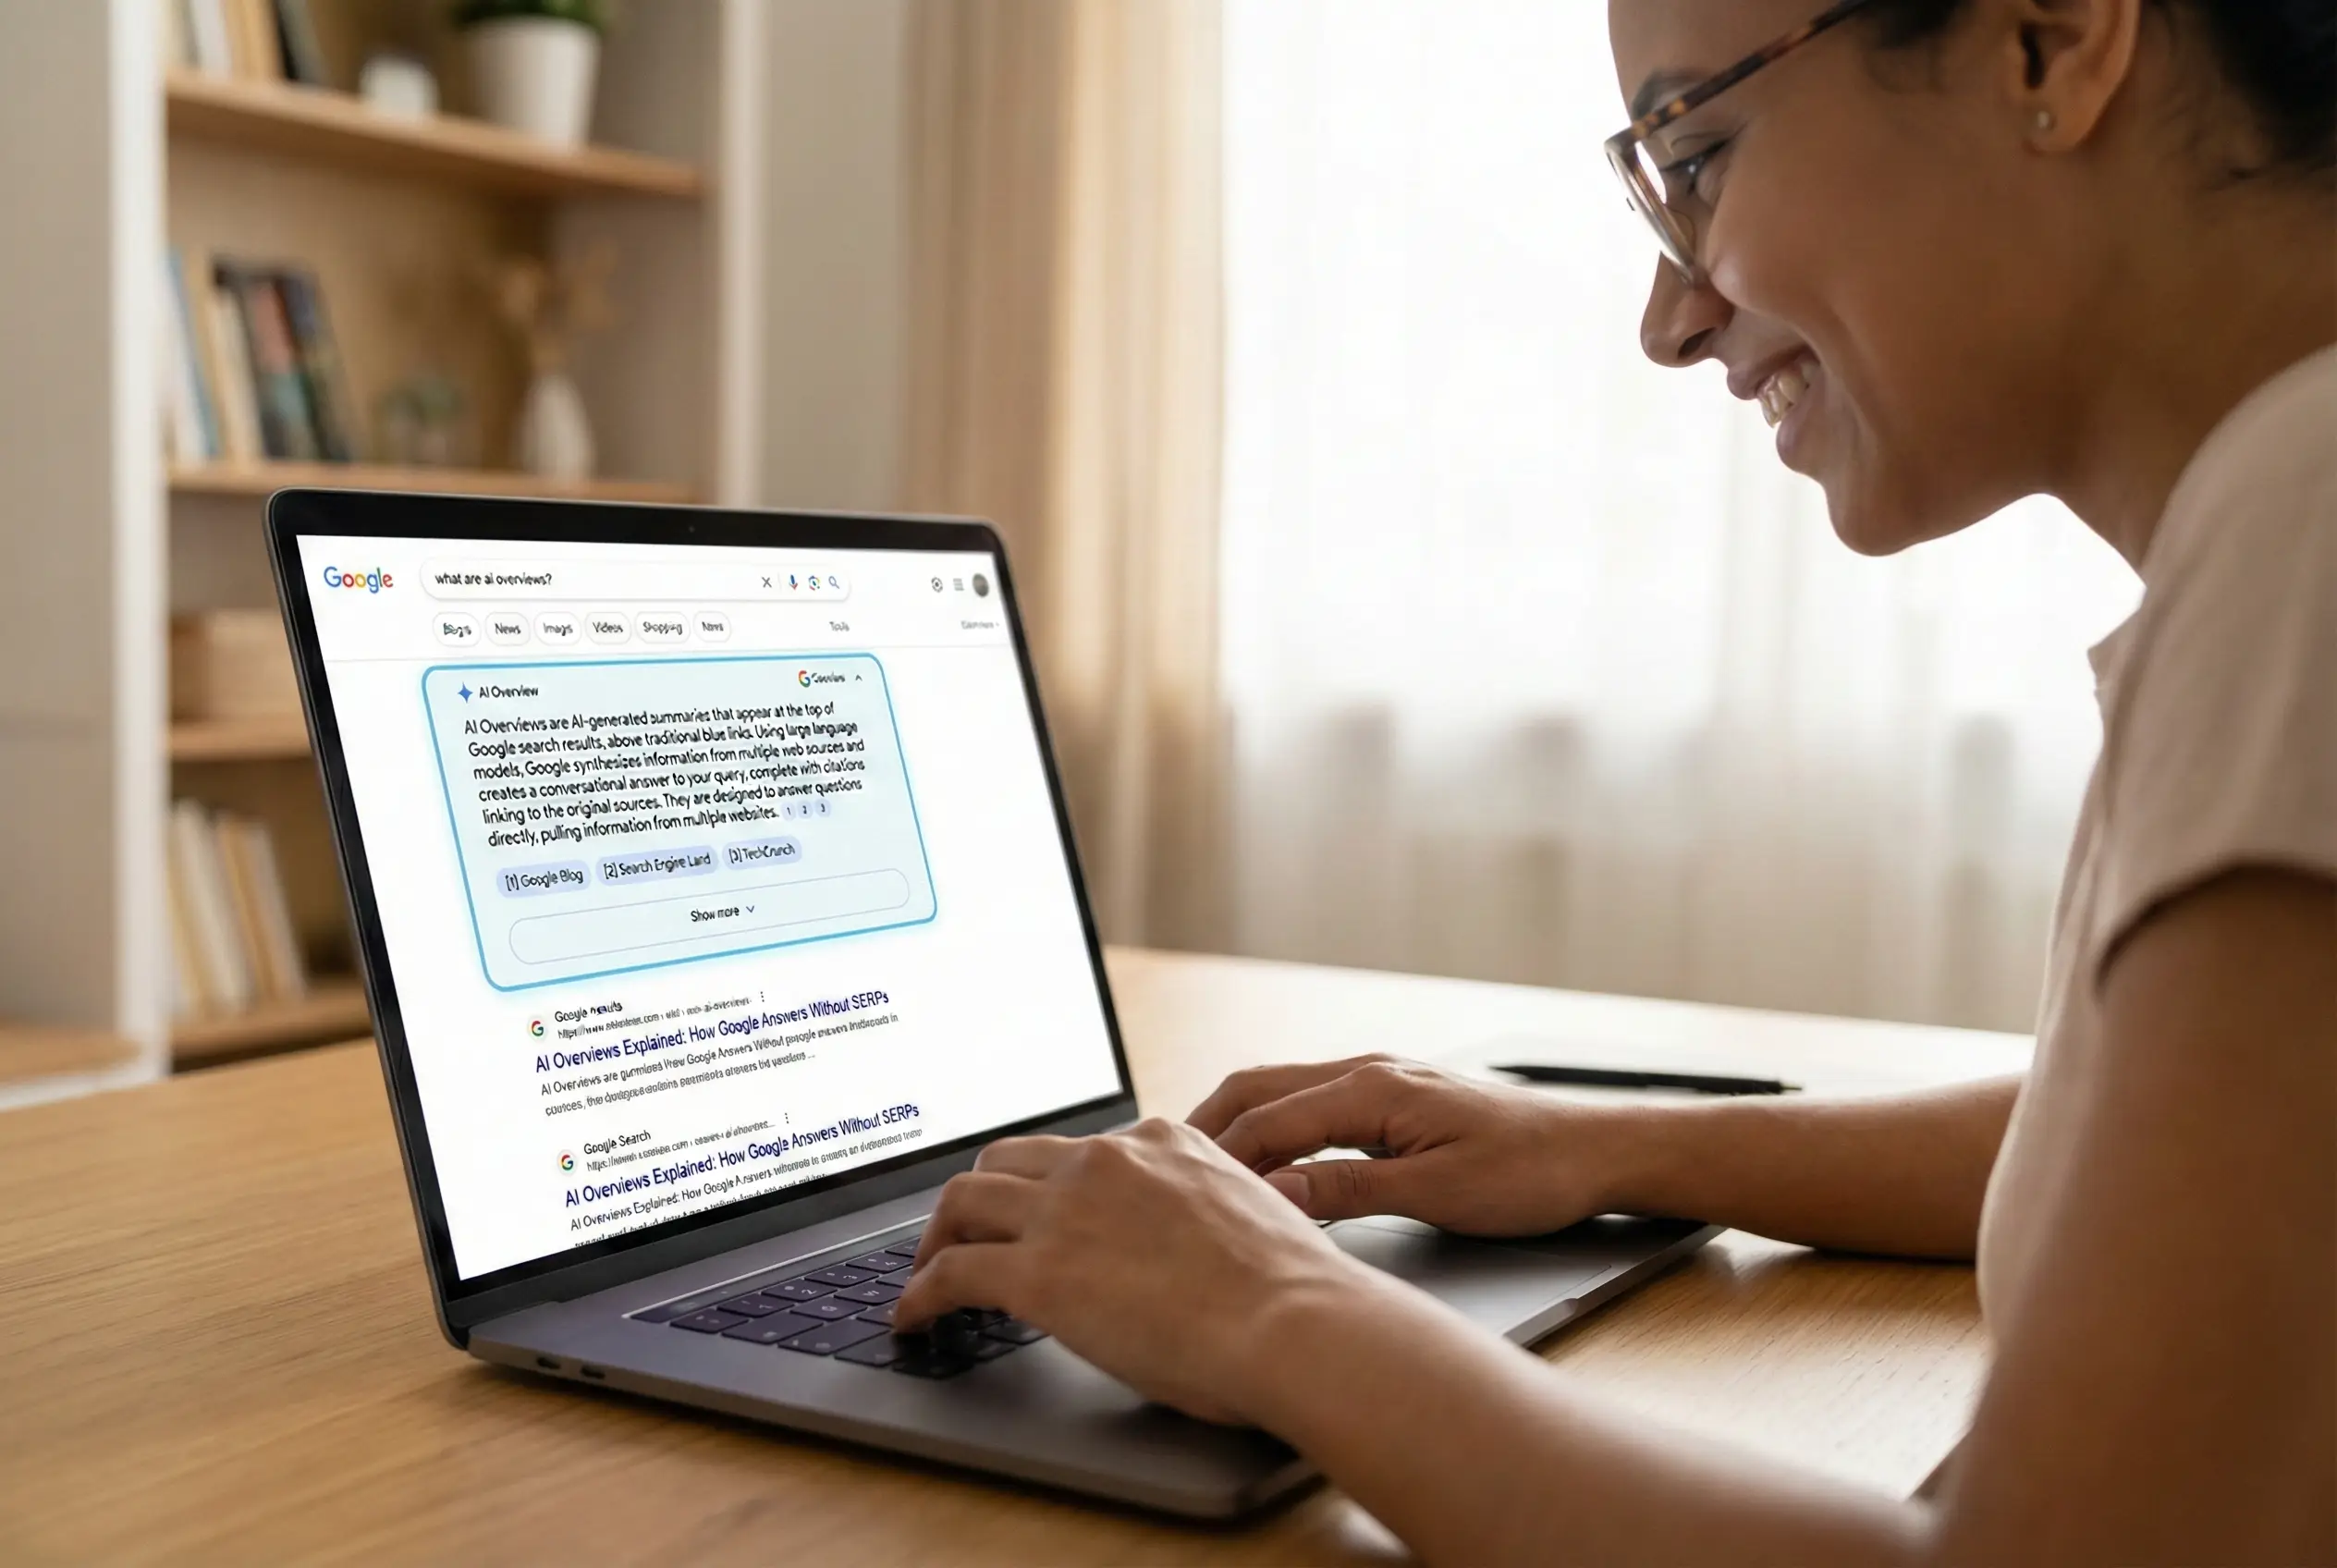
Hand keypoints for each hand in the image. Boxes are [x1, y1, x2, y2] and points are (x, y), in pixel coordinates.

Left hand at [892, 1119, 1393, 1424]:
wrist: (1294, 1320)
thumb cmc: (1293, 1292)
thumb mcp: (1251, 1216)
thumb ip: (1207, 1211)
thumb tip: (1197, 1246)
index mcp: (1162, 1141)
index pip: (1079, 1151)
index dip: (1046, 1185)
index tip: (1036, 1212)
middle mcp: (1105, 1160)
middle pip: (1005, 1160)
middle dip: (975, 1197)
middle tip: (963, 1236)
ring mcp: (1066, 1211)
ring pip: (963, 1201)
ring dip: (935, 1238)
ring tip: (923, 1274)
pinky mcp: (1038, 1272)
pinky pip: (950, 1273)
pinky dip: (919, 1295)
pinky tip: (913, 1319)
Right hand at [1190, 1054, 1634, 1234]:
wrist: (1597, 1150)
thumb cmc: (1531, 1172)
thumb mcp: (1436, 1193)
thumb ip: (1349, 1190)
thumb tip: (1274, 1194)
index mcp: (1372, 1088)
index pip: (1266, 1121)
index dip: (1216, 1160)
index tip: (1175, 1196)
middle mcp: (1368, 1071)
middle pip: (1257, 1089)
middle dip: (1204, 1129)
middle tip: (1157, 1174)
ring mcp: (1380, 1079)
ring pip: (1280, 1091)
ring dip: (1235, 1126)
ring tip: (1194, 1170)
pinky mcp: (1394, 1098)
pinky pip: (1311, 1104)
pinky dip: (1272, 1128)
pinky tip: (1264, 1162)